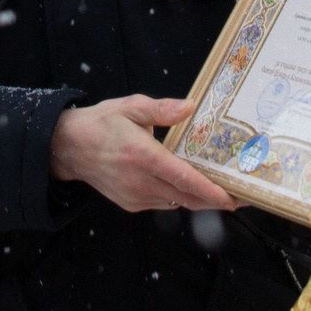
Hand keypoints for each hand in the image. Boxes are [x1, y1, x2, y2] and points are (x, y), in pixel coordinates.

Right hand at [48, 96, 236, 214]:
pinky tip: (192, 188)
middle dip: (215, 200)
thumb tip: (191, 106)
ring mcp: (135, 196)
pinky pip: (164, 203)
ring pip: (177, 203)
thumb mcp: (131, 107)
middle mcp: (139, 180)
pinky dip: (180, 198)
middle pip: (186, 197)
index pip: (182, 178)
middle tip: (241, 197)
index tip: (231, 198)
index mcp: (142, 155)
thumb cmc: (102, 124)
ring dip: (199, 200)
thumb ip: (162, 110)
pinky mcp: (131, 204)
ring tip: (223, 192)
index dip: (210, 191)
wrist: (69, 147)